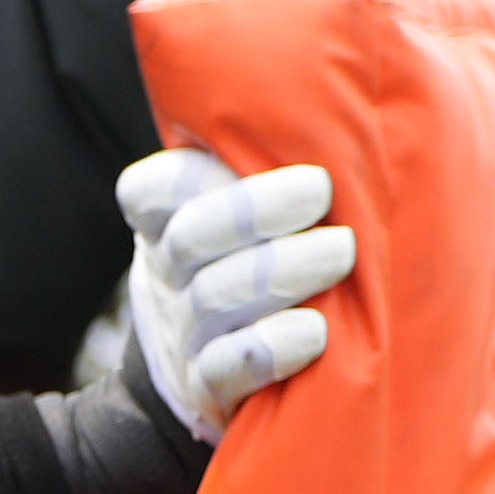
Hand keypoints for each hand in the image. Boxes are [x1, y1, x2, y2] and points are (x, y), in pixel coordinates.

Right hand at [114, 148, 356, 433]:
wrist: (215, 367)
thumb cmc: (263, 256)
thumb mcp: (244, 208)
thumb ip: (266, 167)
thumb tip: (341, 107)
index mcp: (167, 221)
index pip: (153, 189)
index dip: (198, 175)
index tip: (266, 158)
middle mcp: (168, 274)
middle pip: (192, 238)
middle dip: (256, 211)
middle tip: (322, 192)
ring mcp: (184, 333)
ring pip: (215, 298)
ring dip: (281, 272)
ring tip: (341, 251)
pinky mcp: (207, 387)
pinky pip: (228, 367)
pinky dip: (272, 347)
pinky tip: (316, 331)